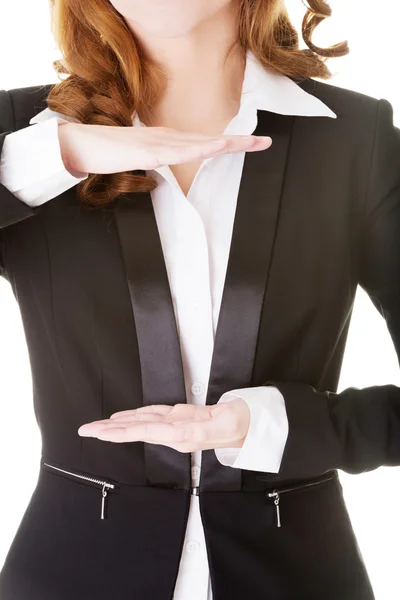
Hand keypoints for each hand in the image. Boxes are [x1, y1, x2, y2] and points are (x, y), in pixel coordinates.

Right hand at [58, 120, 271, 174]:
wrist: (80, 145)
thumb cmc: (106, 154)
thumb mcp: (138, 160)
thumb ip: (155, 164)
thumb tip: (165, 172)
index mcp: (167, 141)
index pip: (203, 142)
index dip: (228, 144)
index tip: (250, 145)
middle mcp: (167, 137)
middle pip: (209, 139)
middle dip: (238, 142)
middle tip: (266, 142)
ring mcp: (159, 142)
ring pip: (200, 142)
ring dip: (227, 143)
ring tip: (252, 143)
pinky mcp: (148, 149)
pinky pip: (179, 150)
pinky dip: (201, 148)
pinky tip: (217, 147)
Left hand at [77, 399, 250, 451]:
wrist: (250, 426)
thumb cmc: (239, 425)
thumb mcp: (221, 427)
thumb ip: (199, 431)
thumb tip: (178, 432)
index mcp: (181, 435)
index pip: (143, 432)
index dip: (120, 432)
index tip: (101, 432)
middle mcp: (174, 432)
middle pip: (136, 430)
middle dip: (109, 430)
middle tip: (86, 430)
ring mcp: (177, 425)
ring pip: (141, 424)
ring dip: (118, 424)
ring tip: (98, 425)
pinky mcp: (181, 417)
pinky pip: (154, 417)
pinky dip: (136, 416)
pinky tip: (124, 418)